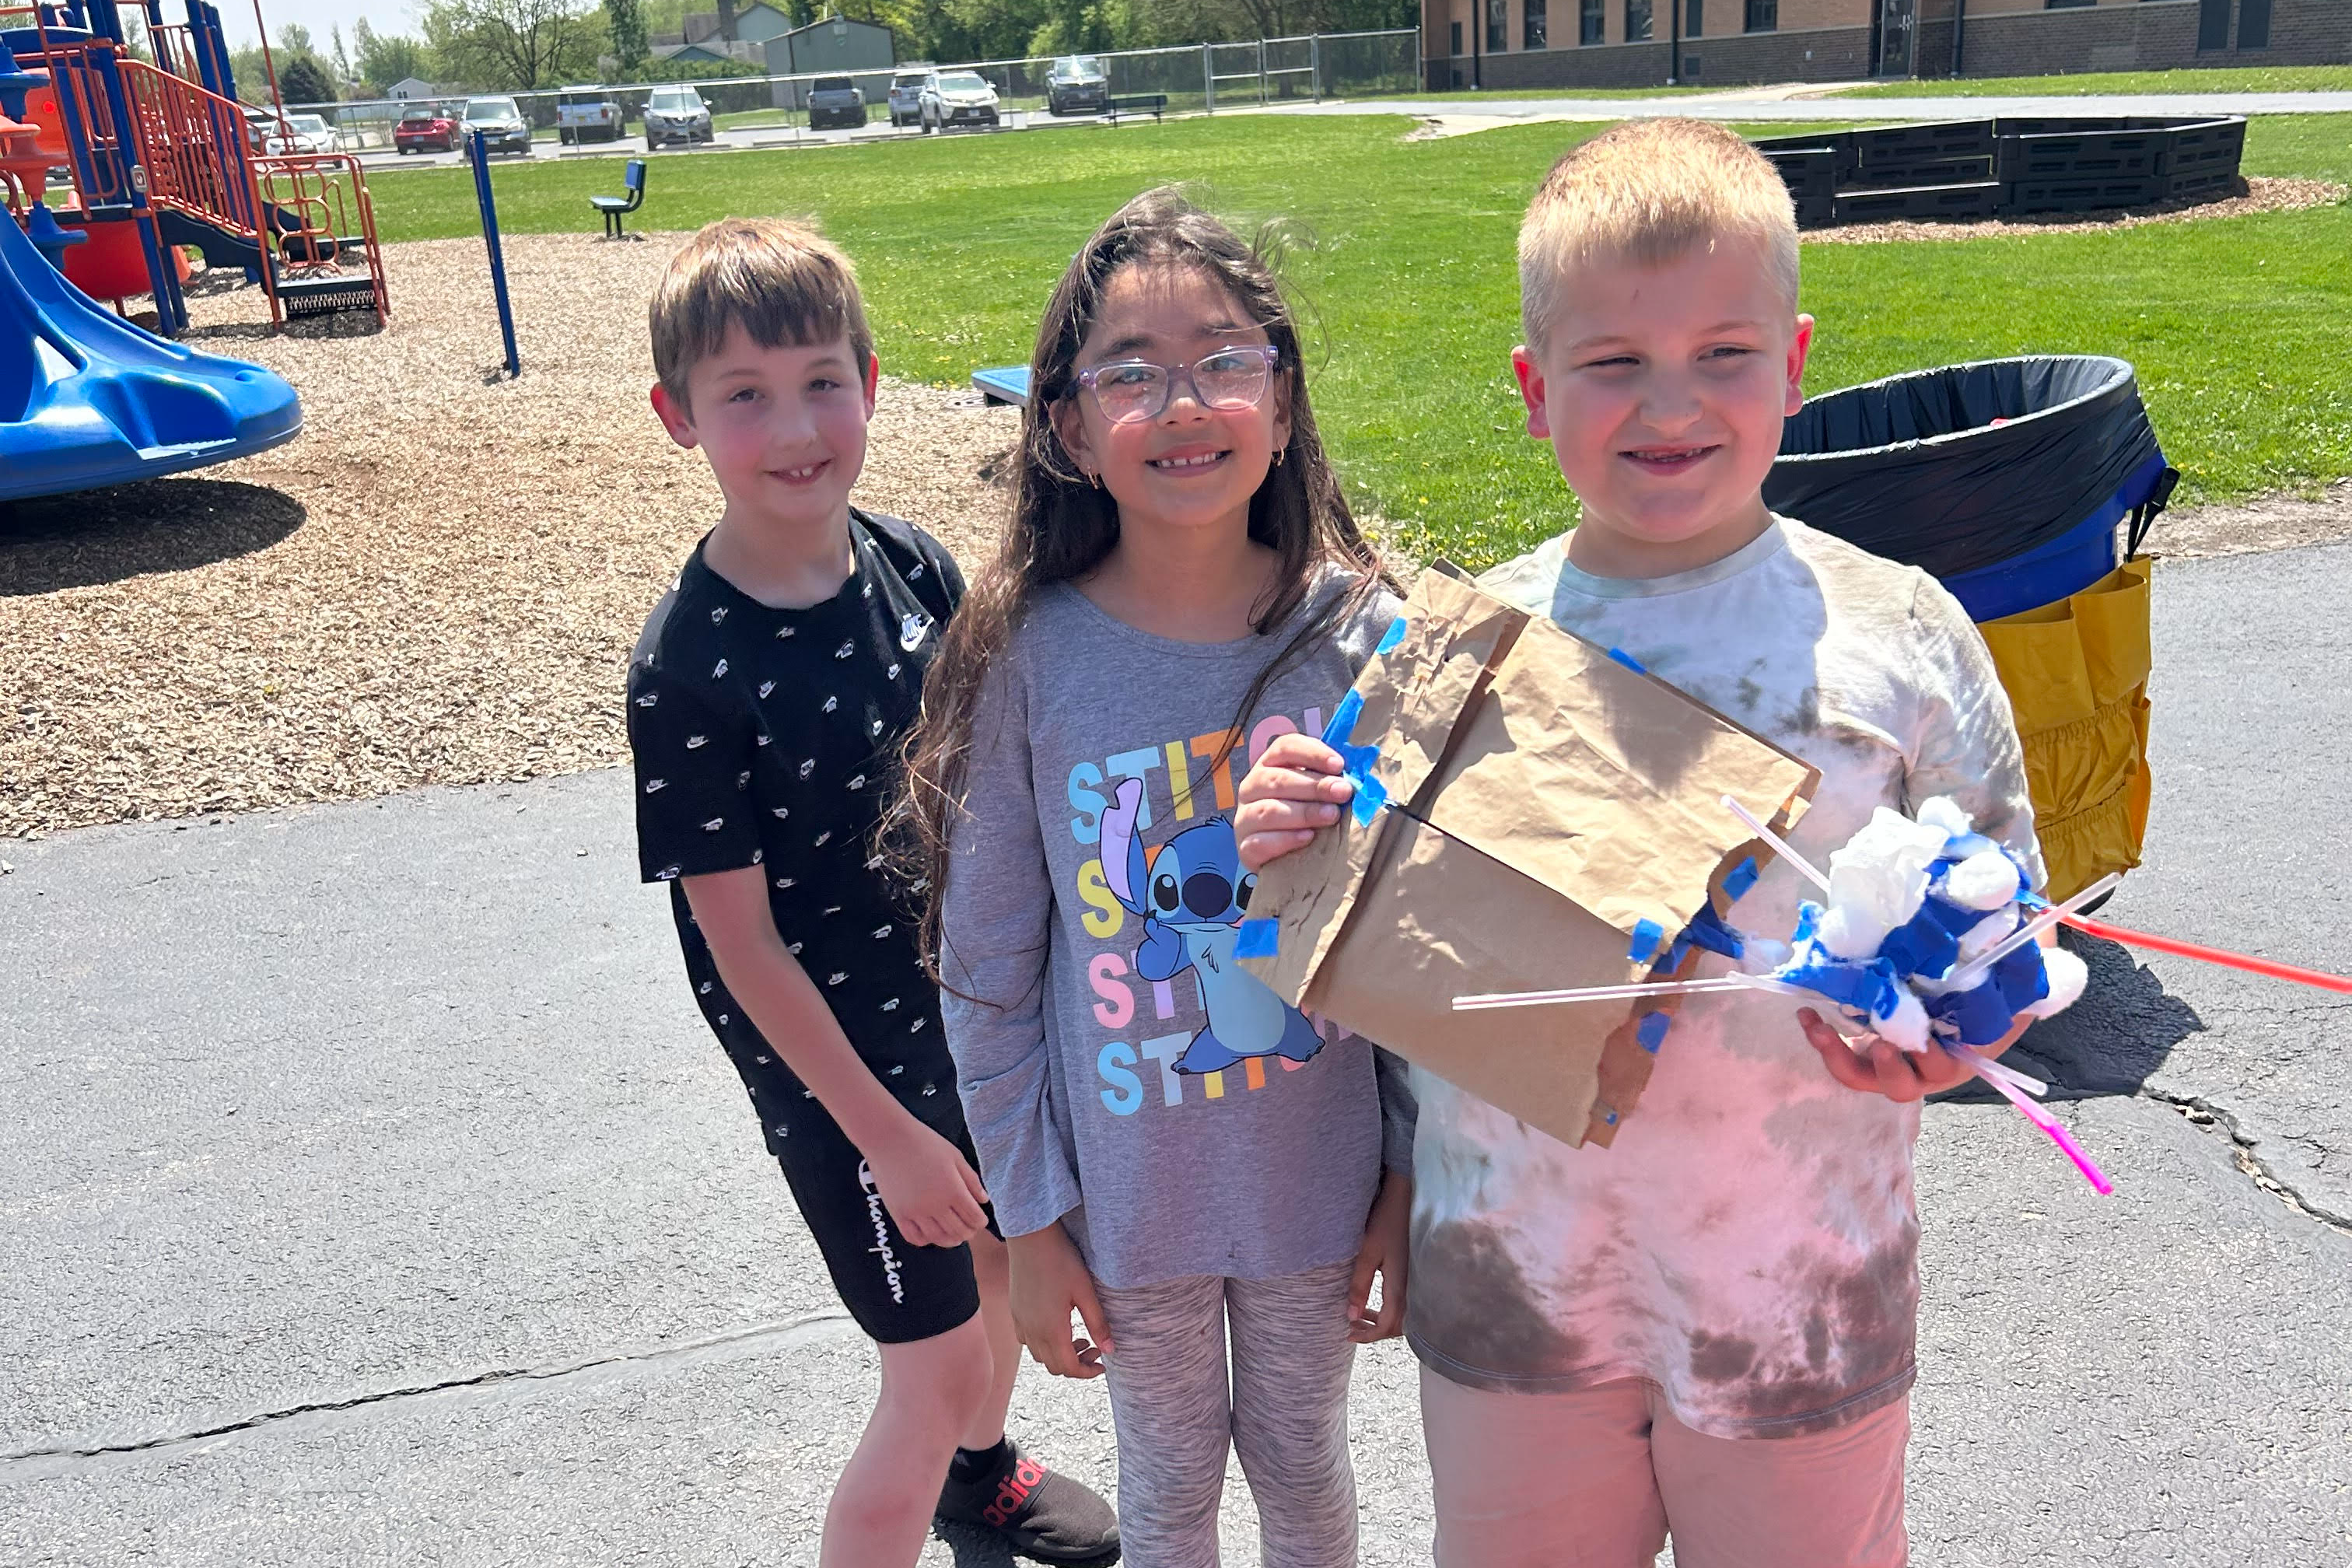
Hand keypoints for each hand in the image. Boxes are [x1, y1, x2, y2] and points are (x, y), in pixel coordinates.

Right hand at [862, 1118, 989, 1247]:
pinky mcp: (898, 1214)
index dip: (981, 1222)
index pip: (974, 1218)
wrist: (888, 1139)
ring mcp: (915, 1212)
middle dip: (969, 1232)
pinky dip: (926, 1240)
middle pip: (959, 1232)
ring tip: (954, 1235)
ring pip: (938, 1238)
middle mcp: (935, 1205)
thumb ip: (971, 1180)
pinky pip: (915, 1238)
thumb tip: (984, 1200)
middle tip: (970, 1228)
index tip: (980, 1219)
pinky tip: (931, 1233)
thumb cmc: (924, 1142)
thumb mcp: (955, 1156)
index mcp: (953, 1189)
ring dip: (950, 1239)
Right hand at [1007, 1224, 1113, 1378]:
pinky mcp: (1015, 1312)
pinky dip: (1044, 1344)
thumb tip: (1110, 1350)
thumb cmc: (1061, 1260)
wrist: (1031, 1237)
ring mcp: (1021, 1322)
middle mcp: (1033, 1331)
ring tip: (1079, 1336)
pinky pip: (1027, 1341)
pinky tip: (1056, 1327)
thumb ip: (1098, 1323)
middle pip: (1054, 1366)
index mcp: (1052, 1330)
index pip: (1069, 1368)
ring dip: (1060, 1355)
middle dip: (1076, 1364)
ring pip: (1040, 1355)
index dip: (1087, 1372)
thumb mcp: (1085, 1291)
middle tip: (1095, 1348)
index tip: (1103, 1363)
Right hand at [1236, 733, 1353, 870]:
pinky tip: (1308, 838)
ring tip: (1331, 816)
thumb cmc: (1302, 814)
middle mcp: (1252, 787)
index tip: (1339, 765)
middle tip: (1343, 792)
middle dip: (1314, 785)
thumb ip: (1329, 779)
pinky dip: (1286, 839)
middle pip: (1278, 779)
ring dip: (1304, 812)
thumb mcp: (1314, 792)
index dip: (1312, 753)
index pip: (1285, 747)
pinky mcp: (1246, 847)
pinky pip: (1261, 842)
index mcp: (1269, 765)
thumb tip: (1355, 775)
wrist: (1281, 855)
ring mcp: (1245, 818)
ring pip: (1269, 810)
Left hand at [1347, 1170, 1411, 1342]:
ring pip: (1403, 1317)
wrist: (1406, 1199)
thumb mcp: (1367, 1253)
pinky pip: (1405, 1304)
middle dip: (1374, 1332)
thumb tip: (1351, 1315)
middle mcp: (1412, 1289)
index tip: (1347, 1333)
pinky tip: (1373, 1302)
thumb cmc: (1385, 1222)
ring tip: (1359, 1316)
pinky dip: (1389, 1310)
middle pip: (1398, 1326)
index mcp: (1400, 1287)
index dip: (1368, 1335)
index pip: (1387, 1326)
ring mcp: (1416, 1282)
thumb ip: (1359, 1285)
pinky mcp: (1415, 1275)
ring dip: (1382, 1321)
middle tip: (1351, 1328)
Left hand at [1798, 929, 2053, 1100]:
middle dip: (1890, 1069)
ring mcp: (1894, 1060)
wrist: (1966, 978)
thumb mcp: (2004, 966)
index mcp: (1963, 1054)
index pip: (1948, 1066)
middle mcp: (1927, 1066)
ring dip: (1841, 1058)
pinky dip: (1825, 1040)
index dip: (1936, 1061)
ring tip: (1820, 1029)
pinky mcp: (1866, 1048)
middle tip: (1880, 1044)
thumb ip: (2009, 957)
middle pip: (1905, 1085)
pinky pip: (1844, 1057)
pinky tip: (1808, 1013)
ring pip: (1866, 1077)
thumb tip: (2026, 924)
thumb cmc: (1988, 975)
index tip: (1927, 1044)